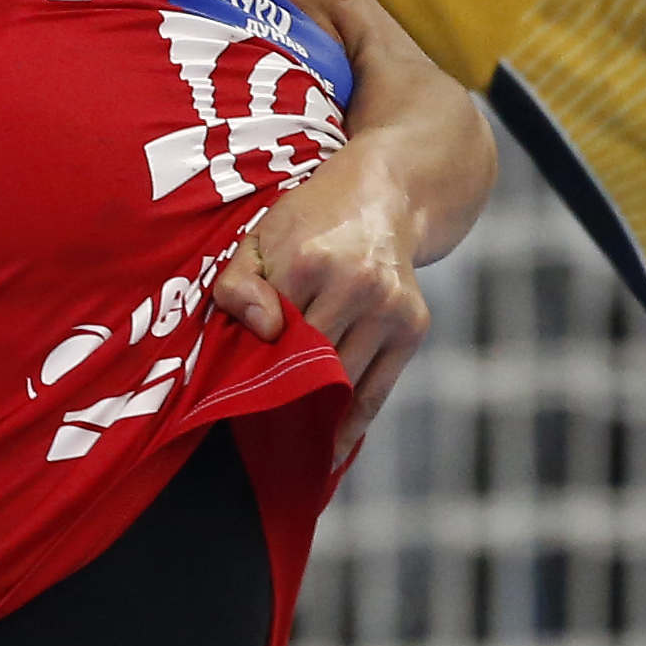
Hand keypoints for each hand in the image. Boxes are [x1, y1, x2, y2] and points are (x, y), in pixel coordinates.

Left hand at [210, 144, 436, 458]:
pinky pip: (379, 389)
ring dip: (314, 413)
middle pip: (308, 365)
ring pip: (343, 383)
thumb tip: (262, 330)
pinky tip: (331, 449)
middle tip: (251, 428)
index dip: (250, 368)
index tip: (231, 399)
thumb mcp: (263, 236)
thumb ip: (240, 283)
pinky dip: (353, 423)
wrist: (386, 195)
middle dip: (280, 396)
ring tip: (284, 442)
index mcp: (310, 260)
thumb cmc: (312, 221)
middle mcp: (357, 284)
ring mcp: (391, 308)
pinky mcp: (414, 326)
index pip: (270, 336)